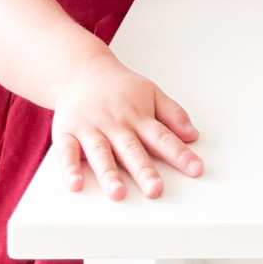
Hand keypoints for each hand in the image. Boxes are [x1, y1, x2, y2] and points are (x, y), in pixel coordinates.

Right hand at [52, 52, 202, 200]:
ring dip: (109, 174)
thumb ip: (173, 114)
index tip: (196, 169)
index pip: (163, 137)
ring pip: (101, 154)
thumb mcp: (151, 93)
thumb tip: (193, 134)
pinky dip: (70, 169)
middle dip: (144, 171)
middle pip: (132, 150)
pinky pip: (67, 153)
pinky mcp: (67, 133)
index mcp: (138, 116)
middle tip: (155, 190)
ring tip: (118, 193)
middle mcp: (115, 124)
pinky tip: (76, 184)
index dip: (180, 154)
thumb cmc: (119, 88)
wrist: (83, 70)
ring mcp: (90, 129)